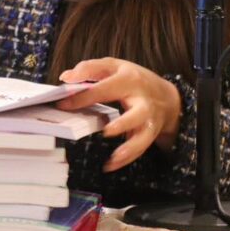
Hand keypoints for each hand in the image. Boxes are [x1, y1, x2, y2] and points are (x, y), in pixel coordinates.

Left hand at [56, 57, 181, 171]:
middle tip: (106, 131)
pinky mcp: (150, 133)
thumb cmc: (133, 79)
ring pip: (144, 136)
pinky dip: (127, 158)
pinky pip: (141, 148)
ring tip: (113, 157)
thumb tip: (66, 78)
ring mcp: (148, 119)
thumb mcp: (113, 66)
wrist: (166, 96)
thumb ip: (89, 68)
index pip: (105, 89)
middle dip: (123, 123)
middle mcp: (142, 101)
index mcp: (129, 80)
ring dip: (130, 148)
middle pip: (137, 113)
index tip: (63, 105)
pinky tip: (110, 165)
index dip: (83, 97)